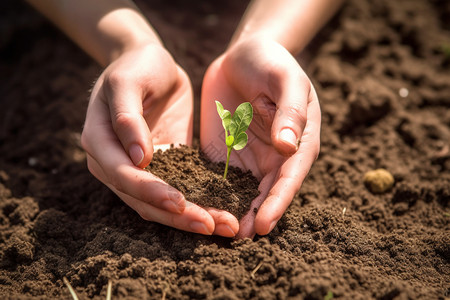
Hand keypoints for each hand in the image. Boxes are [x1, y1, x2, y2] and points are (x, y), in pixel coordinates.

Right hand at [81, 43, 215, 234]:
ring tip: (224, 228)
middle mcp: (113, 163)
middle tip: (212, 227)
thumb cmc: (137, 66)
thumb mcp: (128, 80)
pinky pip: (176, 192)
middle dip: (177, 217)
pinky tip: (220, 214)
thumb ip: (128, 117)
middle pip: (142, 200)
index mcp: (99, 141)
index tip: (180, 202)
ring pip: (159, 205)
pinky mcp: (161, 167)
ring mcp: (137, 169)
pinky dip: (196, 205)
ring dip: (188, 219)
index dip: (150, 191)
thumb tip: (138, 158)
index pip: (123, 176)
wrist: (151, 64)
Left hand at [200, 38, 320, 237]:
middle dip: (255, 216)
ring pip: (243, 192)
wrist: (244, 54)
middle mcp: (275, 156)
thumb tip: (288, 147)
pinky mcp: (225, 153)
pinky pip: (219, 179)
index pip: (289, 178)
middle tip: (239, 238)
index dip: (277, 202)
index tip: (264, 224)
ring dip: (234, 212)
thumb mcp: (286, 80)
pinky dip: (213, 195)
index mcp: (299, 142)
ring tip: (220, 233)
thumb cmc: (272, 63)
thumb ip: (290, 111)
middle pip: (267, 193)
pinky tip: (200, 208)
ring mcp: (249, 157)